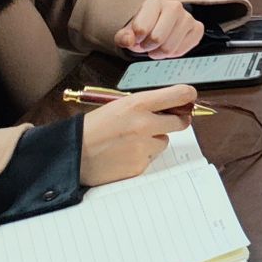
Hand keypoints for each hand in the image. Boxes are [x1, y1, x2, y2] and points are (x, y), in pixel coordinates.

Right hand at [79, 87, 193, 186]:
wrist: (72, 154)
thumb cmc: (93, 128)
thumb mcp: (118, 106)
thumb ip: (145, 105)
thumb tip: (170, 105)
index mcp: (138, 104)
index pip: (179, 95)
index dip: (188, 96)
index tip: (189, 98)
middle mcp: (145, 125)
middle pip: (181, 122)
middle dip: (177, 120)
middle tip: (167, 121)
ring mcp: (144, 147)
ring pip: (164, 141)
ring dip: (154, 140)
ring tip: (130, 141)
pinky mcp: (140, 166)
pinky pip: (151, 158)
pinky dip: (142, 156)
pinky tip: (124, 154)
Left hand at [115, 0, 202, 58]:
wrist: (159, 27)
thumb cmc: (143, 29)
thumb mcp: (128, 32)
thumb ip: (123, 37)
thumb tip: (129, 41)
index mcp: (155, 2)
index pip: (140, 29)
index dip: (135, 40)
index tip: (137, 38)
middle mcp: (174, 6)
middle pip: (157, 39)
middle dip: (148, 47)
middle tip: (147, 44)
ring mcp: (188, 17)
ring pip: (169, 48)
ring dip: (159, 52)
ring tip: (157, 46)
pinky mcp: (198, 29)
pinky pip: (181, 51)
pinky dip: (172, 54)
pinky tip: (170, 46)